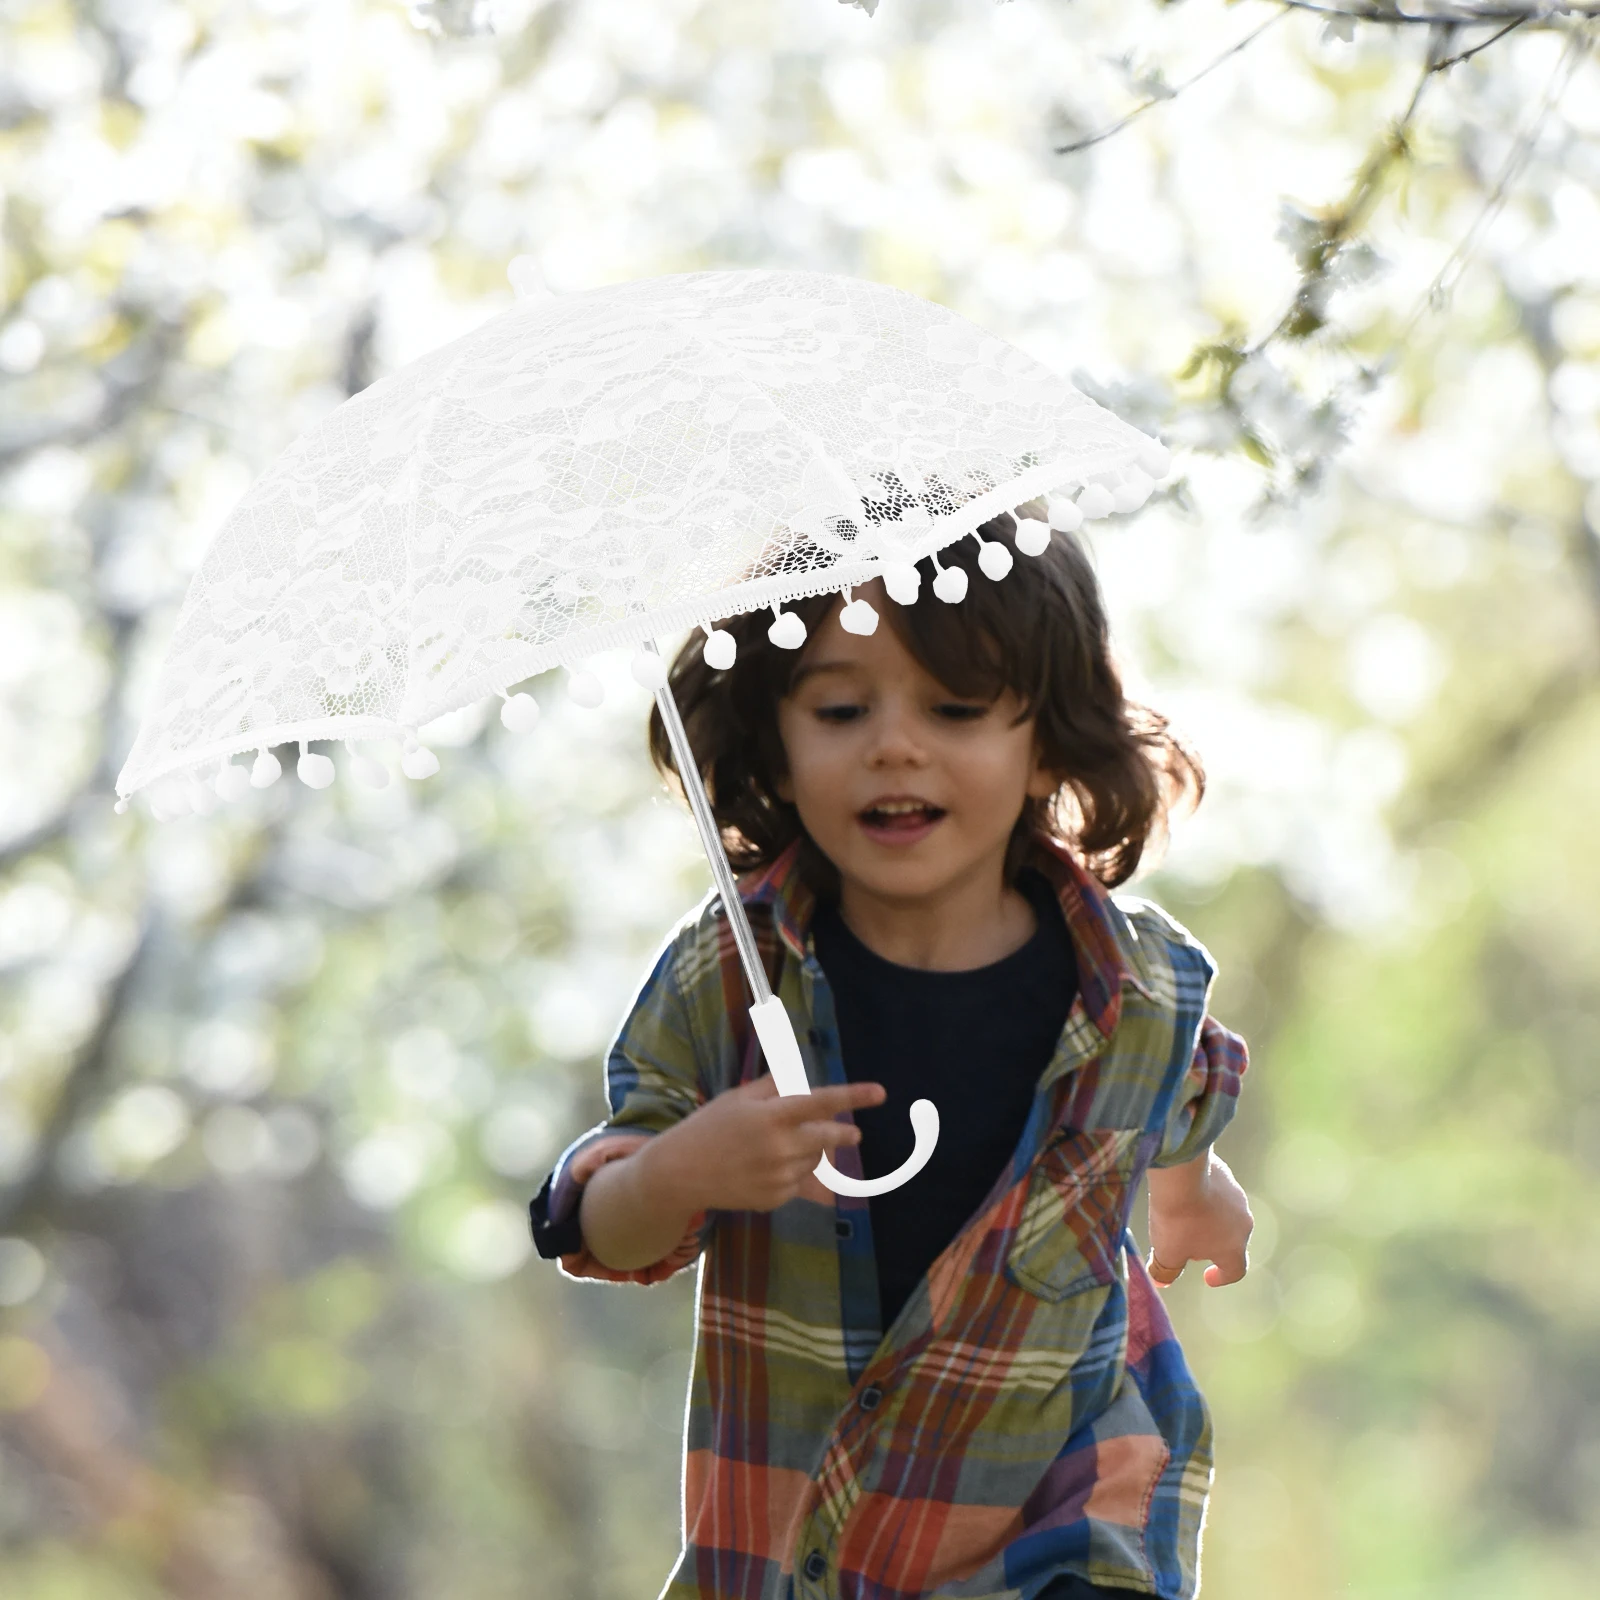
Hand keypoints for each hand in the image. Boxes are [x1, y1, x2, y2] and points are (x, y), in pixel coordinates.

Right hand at [646, 1074, 886, 1213]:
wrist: (680, 1173)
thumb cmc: (709, 1127)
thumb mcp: (739, 1097)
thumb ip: (775, 1086)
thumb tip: (803, 1077)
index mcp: (772, 1116)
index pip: (822, 1102)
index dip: (854, 1096)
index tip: (880, 1093)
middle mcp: (781, 1147)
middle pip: (830, 1137)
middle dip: (844, 1133)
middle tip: (852, 1133)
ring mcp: (779, 1177)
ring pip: (815, 1160)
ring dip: (812, 1151)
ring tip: (780, 1147)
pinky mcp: (776, 1199)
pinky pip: (800, 1182)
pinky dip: (794, 1172)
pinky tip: (766, 1167)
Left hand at [1146, 1150, 1251, 1289]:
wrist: (1180, 1170)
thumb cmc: (1177, 1218)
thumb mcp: (1167, 1251)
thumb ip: (1166, 1270)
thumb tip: (1162, 1281)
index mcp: (1234, 1248)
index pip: (1236, 1270)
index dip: (1222, 1277)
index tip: (1207, 1277)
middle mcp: (1243, 1223)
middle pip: (1230, 1241)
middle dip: (1210, 1245)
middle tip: (1187, 1242)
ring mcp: (1238, 1196)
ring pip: (1224, 1214)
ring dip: (1207, 1218)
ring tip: (1183, 1213)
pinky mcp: (1226, 1174)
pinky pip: (1216, 1191)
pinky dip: (1204, 1196)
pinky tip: (1184, 1190)